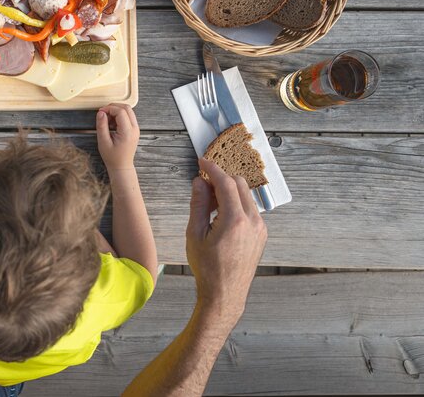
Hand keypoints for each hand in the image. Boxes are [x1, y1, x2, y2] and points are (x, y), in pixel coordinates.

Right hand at [96, 104, 139, 170]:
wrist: (121, 166)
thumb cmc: (112, 157)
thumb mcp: (103, 142)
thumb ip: (101, 126)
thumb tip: (101, 113)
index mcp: (127, 132)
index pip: (121, 111)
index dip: (109, 108)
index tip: (100, 112)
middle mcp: (134, 129)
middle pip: (127, 108)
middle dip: (113, 107)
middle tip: (103, 113)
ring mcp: (136, 129)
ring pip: (128, 111)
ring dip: (117, 111)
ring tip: (107, 120)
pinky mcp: (134, 130)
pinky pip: (128, 117)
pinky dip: (120, 116)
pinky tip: (112, 123)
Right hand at [186, 158, 266, 332]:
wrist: (225, 294)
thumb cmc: (208, 268)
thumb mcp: (195, 234)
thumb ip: (198, 204)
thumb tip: (199, 182)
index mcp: (235, 220)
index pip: (226, 183)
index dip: (212, 169)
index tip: (202, 162)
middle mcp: (253, 221)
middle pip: (239, 184)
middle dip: (221, 180)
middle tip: (202, 186)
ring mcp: (260, 228)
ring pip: (246, 196)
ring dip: (228, 193)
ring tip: (209, 206)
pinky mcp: (261, 234)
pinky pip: (250, 209)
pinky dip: (236, 205)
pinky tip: (220, 218)